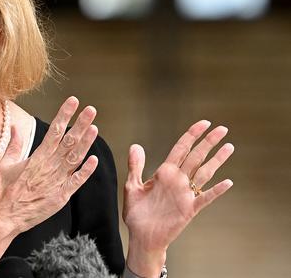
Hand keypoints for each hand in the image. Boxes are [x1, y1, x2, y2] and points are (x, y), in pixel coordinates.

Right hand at [0, 97, 99, 234]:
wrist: (6, 215)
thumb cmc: (5, 190)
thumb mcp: (5, 164)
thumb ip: (13, 144)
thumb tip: (14, 126)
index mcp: (37, 157)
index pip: (54, 131)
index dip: (64, 115)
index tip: (73, 102)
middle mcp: (48, 166)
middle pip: (68, 141)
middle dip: (80, 124)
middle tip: (91, 110)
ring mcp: (56, 181)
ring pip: (75, 158)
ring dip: (86, 143)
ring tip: (95, 128)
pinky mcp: (61, 196)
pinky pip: (76, 181)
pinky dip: (86, 171)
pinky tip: (94, 160)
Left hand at [123, 120, 234, 276]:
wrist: (141, 237)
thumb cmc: (137, 213)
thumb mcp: (133, 186)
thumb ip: (135, 166)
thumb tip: (136, 145)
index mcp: (164, 173)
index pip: (181, 149)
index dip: (191, 135)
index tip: (204, 123)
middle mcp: (177, 180)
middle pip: (196, 157)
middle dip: (208, 142)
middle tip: (222, 128)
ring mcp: (185, 194)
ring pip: (204, 173)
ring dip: (216, 161)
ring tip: (229, 147)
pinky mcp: (189, 210)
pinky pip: (204, 198)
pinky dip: (215, 191)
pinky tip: (227, 182)